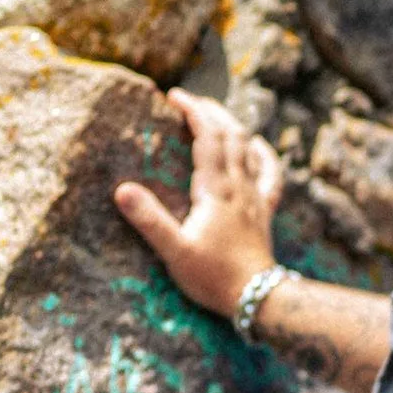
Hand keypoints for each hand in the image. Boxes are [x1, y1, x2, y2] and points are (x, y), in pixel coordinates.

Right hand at [117, 92, 283, 326]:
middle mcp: (238, 186)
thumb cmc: (213, 277)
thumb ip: (149, 220)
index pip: (207, 136)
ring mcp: (254, 197)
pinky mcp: (264, 212)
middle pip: (231, 134)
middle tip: (189, 100)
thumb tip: (122, 190)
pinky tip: (259, 147)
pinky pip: (271, 175)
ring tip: (216, 114)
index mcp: (215, 189)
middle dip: (210, 111)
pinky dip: (264, 155)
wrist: (256, 297)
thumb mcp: (174, 251)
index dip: (193, 110)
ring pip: (249, 148)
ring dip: (232, 126)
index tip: (174, 95)